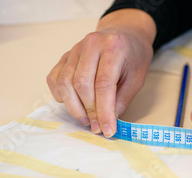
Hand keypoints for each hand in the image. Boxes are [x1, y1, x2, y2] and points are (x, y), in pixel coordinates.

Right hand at [47, 9, 155, 136]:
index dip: (104, 111)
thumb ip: (122, 100)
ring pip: (65, 83)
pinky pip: (54, 79)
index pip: (104, 84)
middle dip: (89, 111)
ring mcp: (74, 49)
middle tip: (97, 127)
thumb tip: (107, 122)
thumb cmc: (133, 56)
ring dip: (74, 107)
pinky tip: (72, 103)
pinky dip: (60, 96)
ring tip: (87, 119)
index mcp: (113, 47)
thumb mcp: (137, 78)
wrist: (125, 32)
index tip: (107, 130)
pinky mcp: (64, 56)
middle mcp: (91, 44)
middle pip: (81, 84)